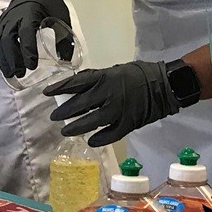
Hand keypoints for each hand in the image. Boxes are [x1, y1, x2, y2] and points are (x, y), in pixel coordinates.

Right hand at [0, 0, 71, 76]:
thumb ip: (64, 38)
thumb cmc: (50, 3)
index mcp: (30, 13)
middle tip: (20, 73)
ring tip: (9, 74)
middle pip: (8, 38)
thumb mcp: (61, 17)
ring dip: (2, 59)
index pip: (26, 32)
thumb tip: (66, 61)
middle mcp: (14, 17)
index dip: (27, 49)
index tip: (32, 65)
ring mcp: (4, 20)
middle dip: (13, 58)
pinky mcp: (0, 24)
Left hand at [44, 60, 180, 146]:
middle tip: (54, 117)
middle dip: (64, 112)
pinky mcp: (128, 124)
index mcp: (104, 78)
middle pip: (80, 105)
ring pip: (92, 122)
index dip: (59, 88)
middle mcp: (108, 95)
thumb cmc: (138, 74)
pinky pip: (110, 134)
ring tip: (66, 131)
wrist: (165, 85)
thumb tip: (77, 84)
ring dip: (76, 127)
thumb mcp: (114, 70)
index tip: (46, 92)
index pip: (75, 83)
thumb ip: (96, 78)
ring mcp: (118, 111)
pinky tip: (91, 141)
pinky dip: (100, 139)